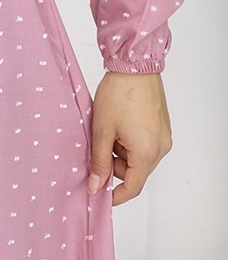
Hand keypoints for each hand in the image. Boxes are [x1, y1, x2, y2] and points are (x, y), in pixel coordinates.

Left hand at [88, 71, 171, 205]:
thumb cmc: (118, 93)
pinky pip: (145, 144)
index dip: (115, 194)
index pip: (133, 187)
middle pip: (136, 171)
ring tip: (108, 129)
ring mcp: (163, 137)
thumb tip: (95, 186)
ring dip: (122, 151)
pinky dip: (130, 141)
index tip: (100, 193)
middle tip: (98, 146)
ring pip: (139, 157)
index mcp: (146, 152)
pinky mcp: (162, 126)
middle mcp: (160, 148)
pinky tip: (119, 123)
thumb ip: (98, 161)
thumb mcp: (102, 129)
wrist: (134, 65)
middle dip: (115, 165)